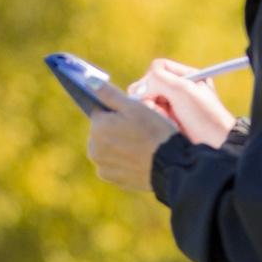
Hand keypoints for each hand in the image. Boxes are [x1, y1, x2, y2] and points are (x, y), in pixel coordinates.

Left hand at [83, 78, 190, 193]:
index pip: (99, 112)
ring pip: (108, 150)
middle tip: (140, 132)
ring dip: (119, 147)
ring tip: (141, 146)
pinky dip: (124, 162)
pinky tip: (140, 159)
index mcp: (97, 127)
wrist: (173, 165)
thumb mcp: (135, 107)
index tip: (132, 117)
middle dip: (116, 130)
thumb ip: (109, 93)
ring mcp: (103, 167)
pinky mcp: (114, 180)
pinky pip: (116, 166)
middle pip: (102, 132)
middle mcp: (93, 149)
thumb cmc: (156, 132)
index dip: (117, 112)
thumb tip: (88, 81)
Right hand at [128, 60, 237, 148]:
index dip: (150, 78)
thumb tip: (136, 89)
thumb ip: (159, 81)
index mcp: (187, 76)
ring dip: (151, 107)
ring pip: (150, 99)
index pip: (159, 68)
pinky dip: (155, 117)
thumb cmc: (204, 116)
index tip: (148, 93)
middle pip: (152, 84)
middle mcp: (180, 88)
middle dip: (149, 95)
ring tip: (163, 117)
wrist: (216, 144)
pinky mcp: (171, 119)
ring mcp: (175, 104)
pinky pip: (154, 113)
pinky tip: (165, 123)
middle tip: (152, 106)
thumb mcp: (183, 90)